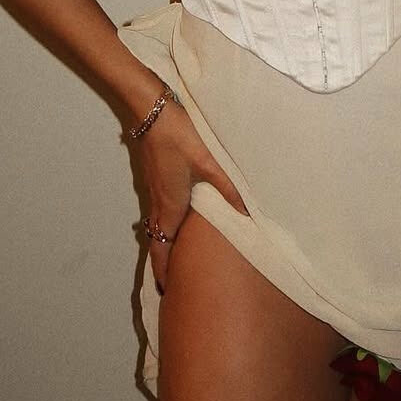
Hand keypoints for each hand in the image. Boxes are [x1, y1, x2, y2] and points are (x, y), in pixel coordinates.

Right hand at [133, 95, 248, 292]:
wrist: (152, 111)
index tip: (166, 289)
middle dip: (161, 262)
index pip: (163, 247)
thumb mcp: (209, 162)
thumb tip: (248, 213)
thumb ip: (228, 188)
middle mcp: (159, 201)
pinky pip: (157, 210)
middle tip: (168, 282)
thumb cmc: (179, 137)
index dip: (164, 270)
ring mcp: (154, 188)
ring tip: (171, 257)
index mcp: (171, 205)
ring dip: (161, 243)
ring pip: (156, 225)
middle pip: (156, 240)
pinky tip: (175, 219)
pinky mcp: (154, 176)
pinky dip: (162, 225)